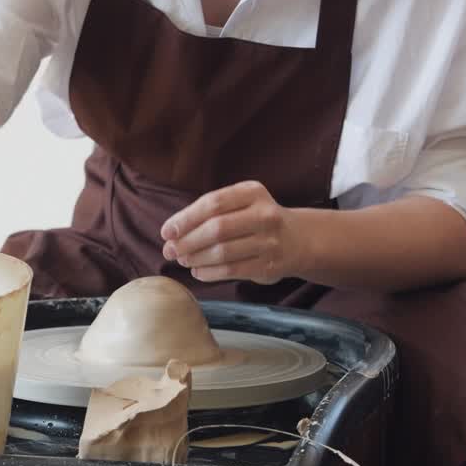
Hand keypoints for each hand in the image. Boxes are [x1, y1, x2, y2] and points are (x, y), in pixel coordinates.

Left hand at [160, 181, 306, 284]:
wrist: (298, 239)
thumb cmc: (255, 220)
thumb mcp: (240, 204)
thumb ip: (209, 213)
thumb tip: (171, 234)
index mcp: (253, 192)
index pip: (212, 203)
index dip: (185, 218)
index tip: (167, 231)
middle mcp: (264, 214)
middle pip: (216, 228)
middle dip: (187, 241)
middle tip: (170, 251)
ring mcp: (269, 241)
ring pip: (222, 252)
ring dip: (196, 258)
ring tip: (183, 261)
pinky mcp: (269, 265)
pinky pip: (231, 270)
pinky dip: (209, 273)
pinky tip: (198, 271)